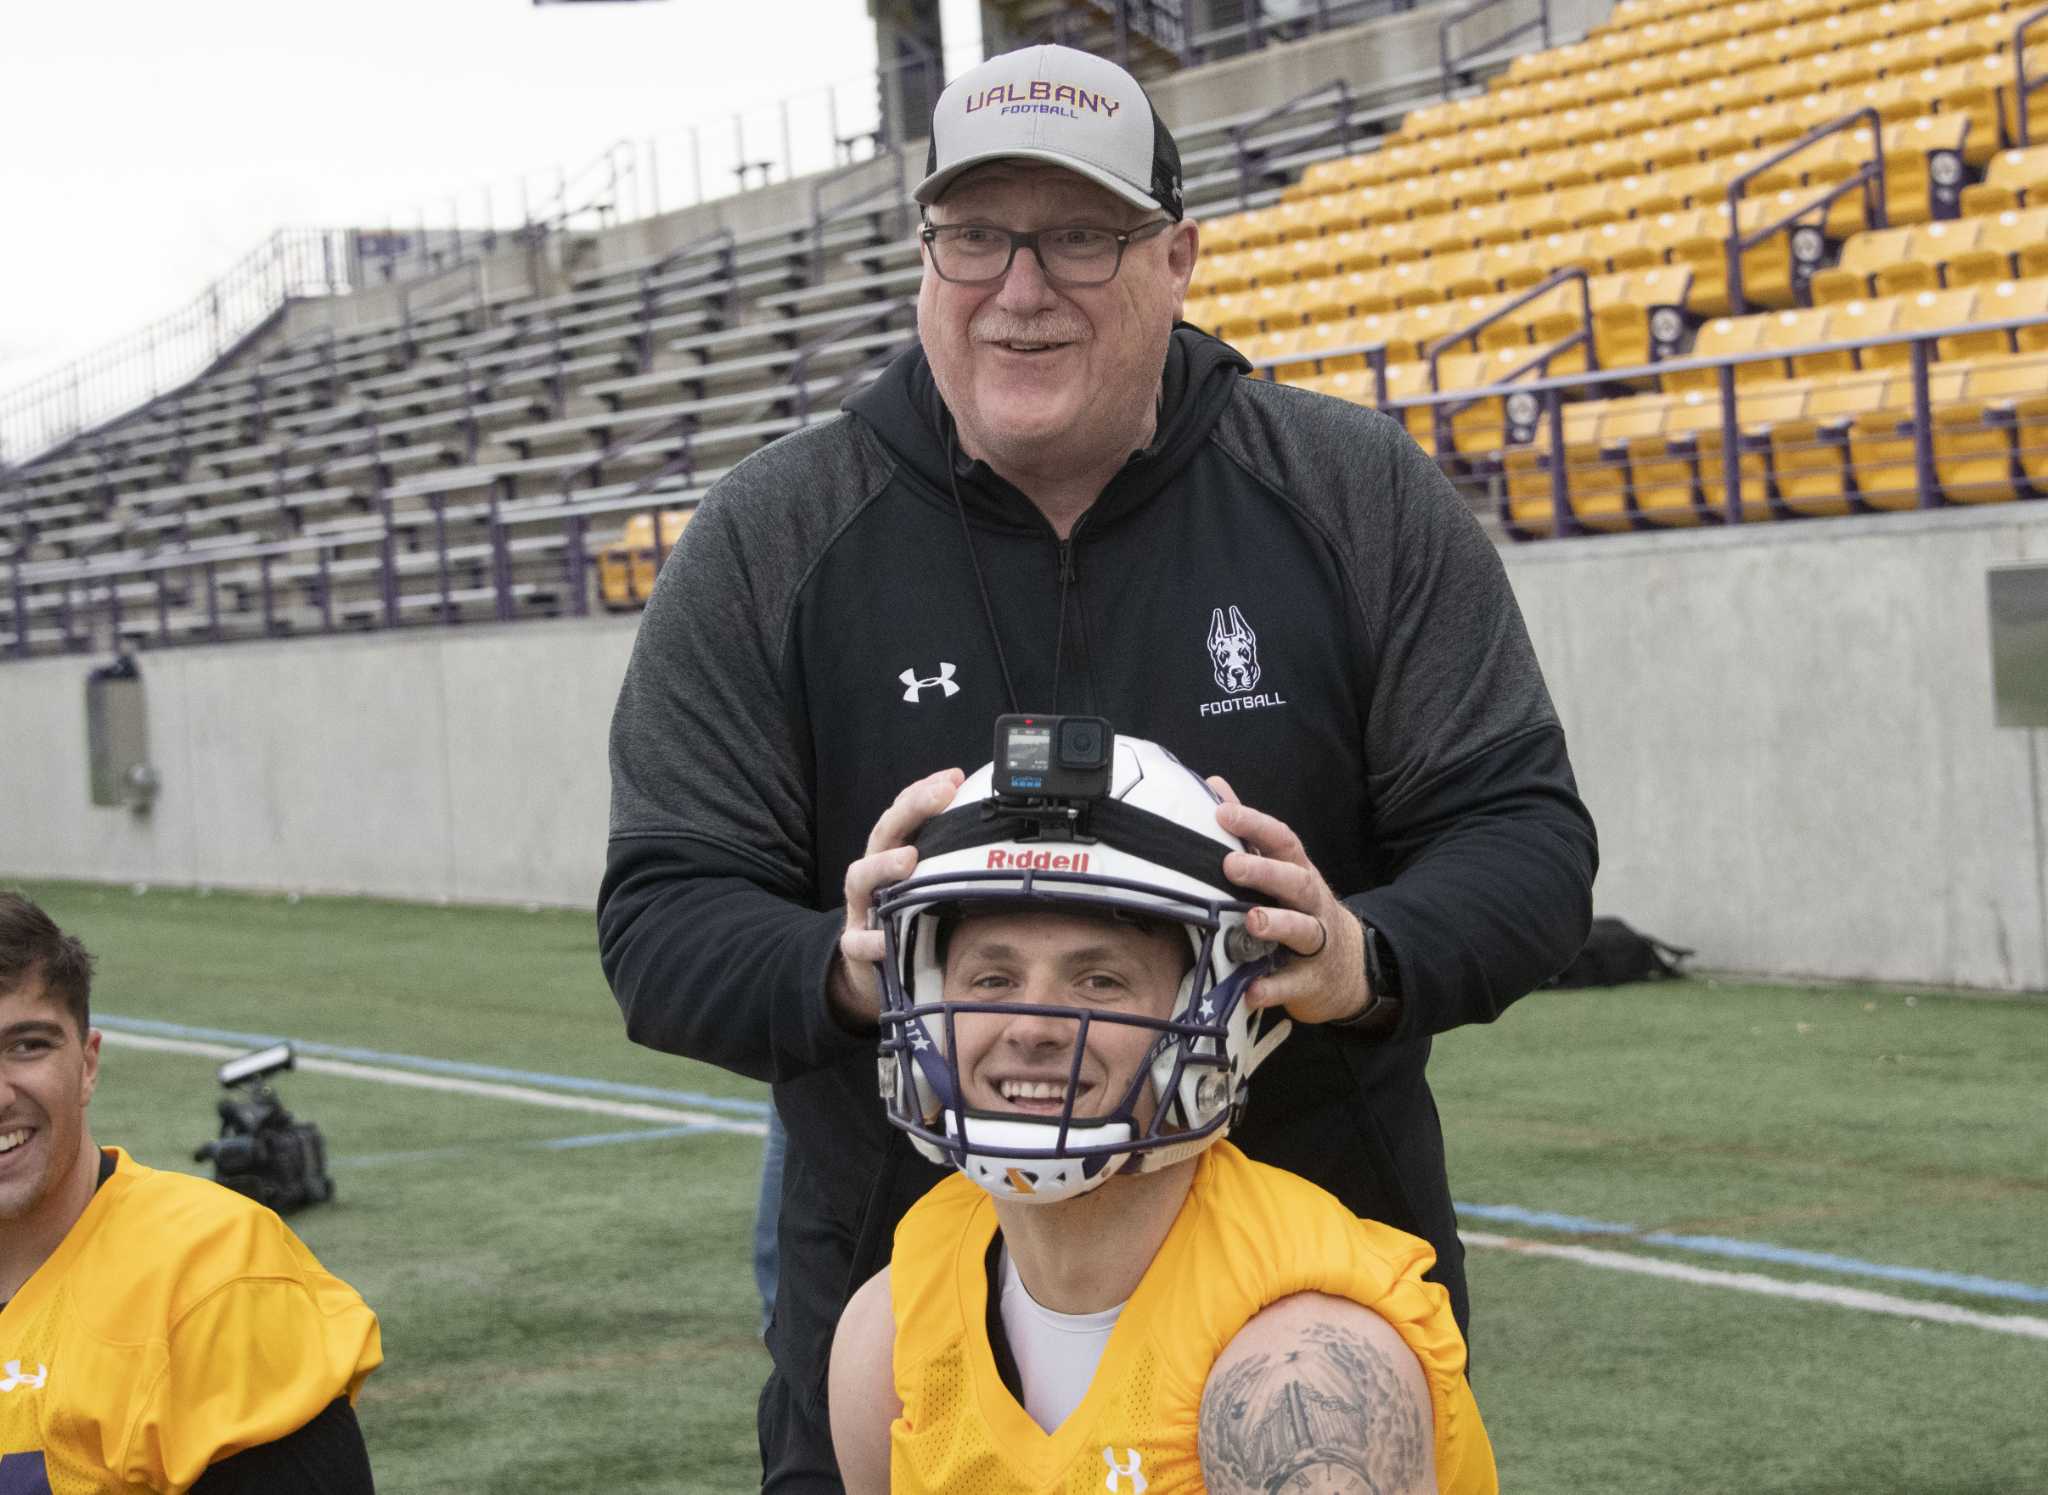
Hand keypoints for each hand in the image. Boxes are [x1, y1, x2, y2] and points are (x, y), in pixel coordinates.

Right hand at [829, 767, 966, 1027]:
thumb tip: (996, 827)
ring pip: (860, 878)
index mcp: (893, 853)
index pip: (905, 812)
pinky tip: (884, 941)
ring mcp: (861, 907)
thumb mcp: (928, 883)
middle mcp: (874, 874)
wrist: (869, 967)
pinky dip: (869, 941)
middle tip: (940, 796)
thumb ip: (950, 857)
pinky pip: (857, 942)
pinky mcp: (855, 945)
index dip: (925, 790)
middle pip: (886, 832)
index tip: (953, 777)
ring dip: (883, 865)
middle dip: (912, 809)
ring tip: (908, 859)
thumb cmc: (908, 916)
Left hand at [1208, 776, 1370, 1025]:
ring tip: (1251, 921)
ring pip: (1302, 929)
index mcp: (1299, 872)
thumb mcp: (1282, 869)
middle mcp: (1311, 903)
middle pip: (1295, 882)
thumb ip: (1249, 832)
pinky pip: (1293, 984)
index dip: (1254, 824)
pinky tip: (1251, 990)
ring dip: (1277, 924)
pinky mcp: (1312, 981)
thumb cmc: (1300, 909)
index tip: (1221, 812)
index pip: (1281, 840)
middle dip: (1265, 872)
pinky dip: (1273, 988)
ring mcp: (1316, 943)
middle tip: (1231, 865)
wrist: (1349, 968)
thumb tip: (1215, 786)